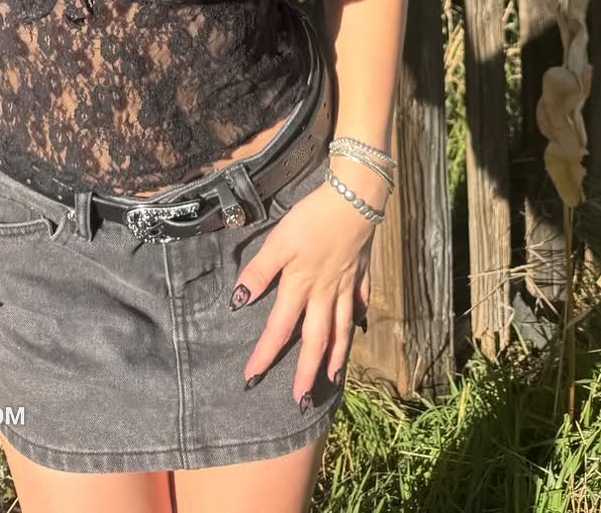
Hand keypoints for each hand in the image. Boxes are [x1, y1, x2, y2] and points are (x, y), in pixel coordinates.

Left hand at [230, 180, 374, 405]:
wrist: (353, 201)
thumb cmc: (312, 220)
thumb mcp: (279, 241)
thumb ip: (259, 271)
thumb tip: (239, 300)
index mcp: (300, 287)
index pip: (278, 329)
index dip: (265, 354)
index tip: (251, 378)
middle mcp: (325, 294)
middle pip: (315, 340)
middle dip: (307, 371)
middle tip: (302, 398)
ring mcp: (347, 286)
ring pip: (342, 328)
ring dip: (335, 355)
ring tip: (333, 377)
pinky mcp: (361, 273)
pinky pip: (360, 303)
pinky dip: (358, 319)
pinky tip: (357, 327)